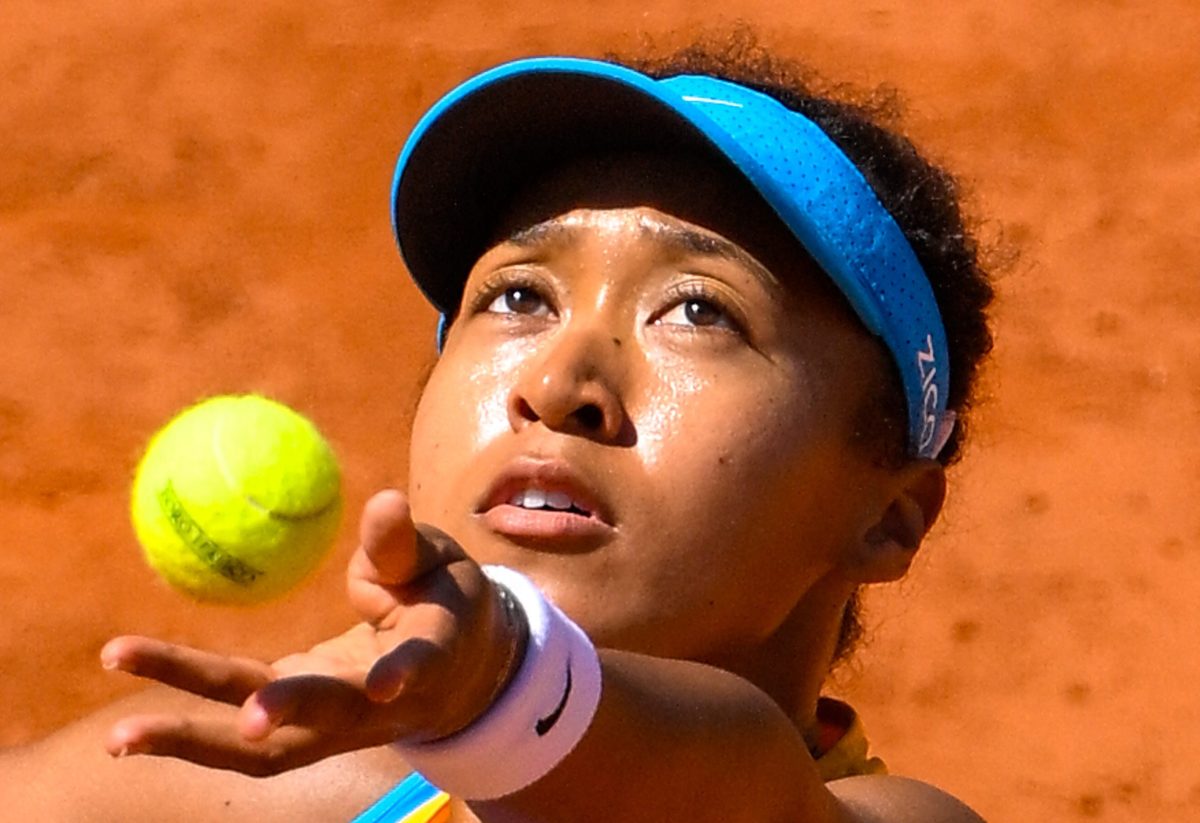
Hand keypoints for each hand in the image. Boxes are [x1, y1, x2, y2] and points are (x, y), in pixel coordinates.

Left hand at [103, 490, 519, 775]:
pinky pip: (237, 730)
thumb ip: (403, 544)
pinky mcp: (295, 726)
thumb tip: (383, 500)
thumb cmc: (446, 603)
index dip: (401, 675)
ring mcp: (328, 727)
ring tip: (122, 738)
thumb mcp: (439, 564)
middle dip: (280, 715)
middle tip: (241, 716)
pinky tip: (129, 728)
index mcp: (424, 660)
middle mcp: (372, 709)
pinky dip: (186, 730)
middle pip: (321, 721)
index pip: (414, 670)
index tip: (384, 683)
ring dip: (197, 742)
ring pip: (264, 750)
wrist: (452, 674)